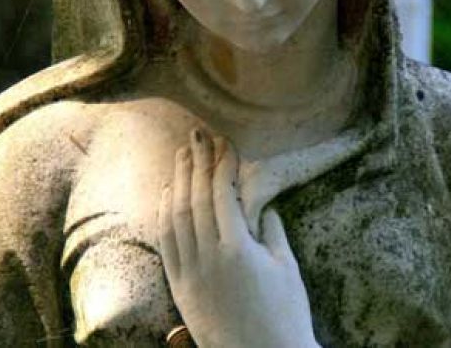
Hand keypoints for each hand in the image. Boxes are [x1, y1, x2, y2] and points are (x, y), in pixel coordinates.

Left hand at [158, 130, 318, 347]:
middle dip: (196, 162)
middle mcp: (207, 256)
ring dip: (177, 181)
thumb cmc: (285, 316)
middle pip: (194, 197)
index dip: (222, 164)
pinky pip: (165, 242)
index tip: (225, 143)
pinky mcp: (179, 286)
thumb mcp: (287, 269)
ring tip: (181, 154)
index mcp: (237, 249)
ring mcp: (189, 271)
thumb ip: (272, 232)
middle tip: (197, 135)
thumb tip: (262, 206)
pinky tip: (167, 194)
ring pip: (175, 216)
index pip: (222, 193)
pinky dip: (163, 214)